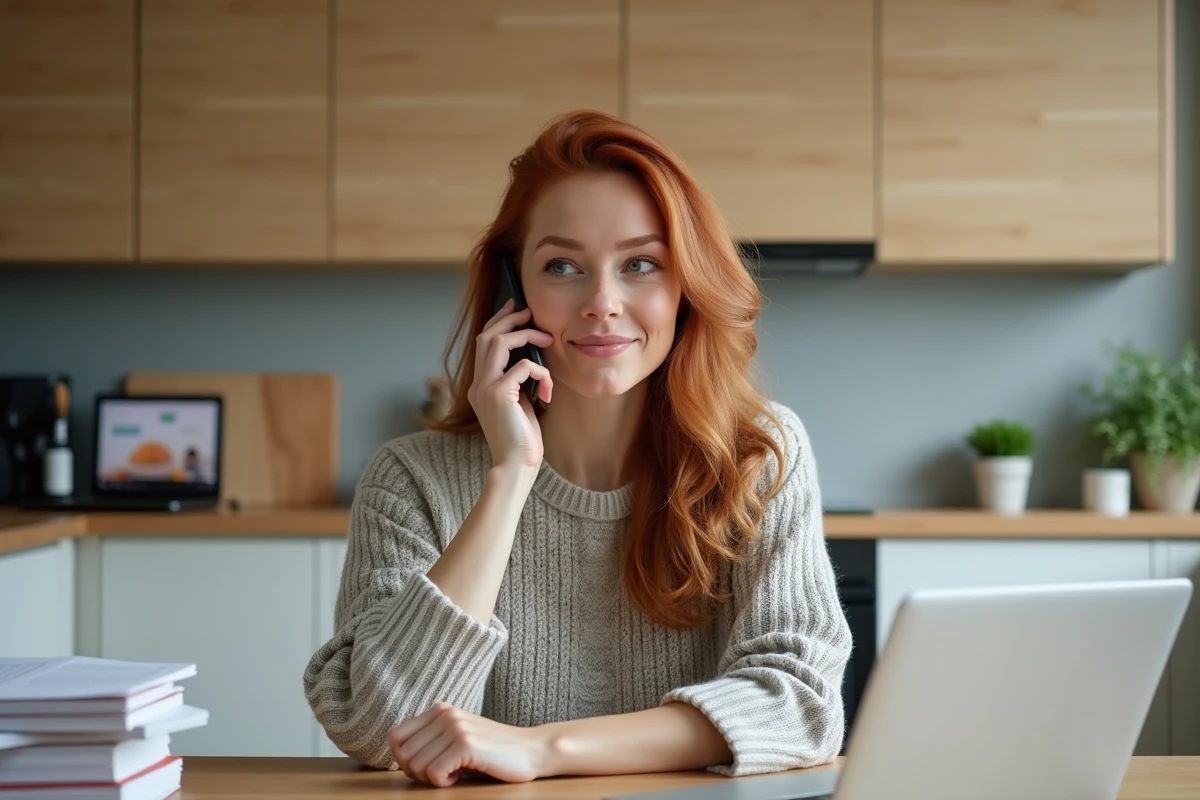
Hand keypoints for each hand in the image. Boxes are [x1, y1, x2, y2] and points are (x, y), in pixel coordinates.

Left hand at [388, 702, 551, 787]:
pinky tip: (463, 775)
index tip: (428, 767)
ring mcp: (455, 727)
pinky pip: (433, 773)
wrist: (532, 751)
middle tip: (445, 773)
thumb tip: (398, 756)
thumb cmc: (492, 753)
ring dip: (433, 779)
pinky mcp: (465, 744)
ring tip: (457, 772)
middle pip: (402, 754)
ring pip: (415, 766)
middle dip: (418, 773)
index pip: (395, 736)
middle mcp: (445, 713)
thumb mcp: (456, 739)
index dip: (404, 759)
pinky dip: (444, 783)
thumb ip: (430, 740)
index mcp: (439, 710)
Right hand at [468, 298, 554, 470]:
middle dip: (510, 319)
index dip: (498, 322)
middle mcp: (478, 384)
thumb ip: (518, 381)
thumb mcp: (520, 403)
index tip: (515, 309)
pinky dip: (542, 373)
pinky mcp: (499, 394)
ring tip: (547, 340)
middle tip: (530, 313)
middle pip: (487, 336)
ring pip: (500, 342)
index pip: (483, 344)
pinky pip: (524, 367)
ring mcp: (485, 388)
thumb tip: (531, 358)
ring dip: (526, 336)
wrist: (516, 466)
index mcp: (480, 386)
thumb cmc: (522, 439)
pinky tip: (548, 392)